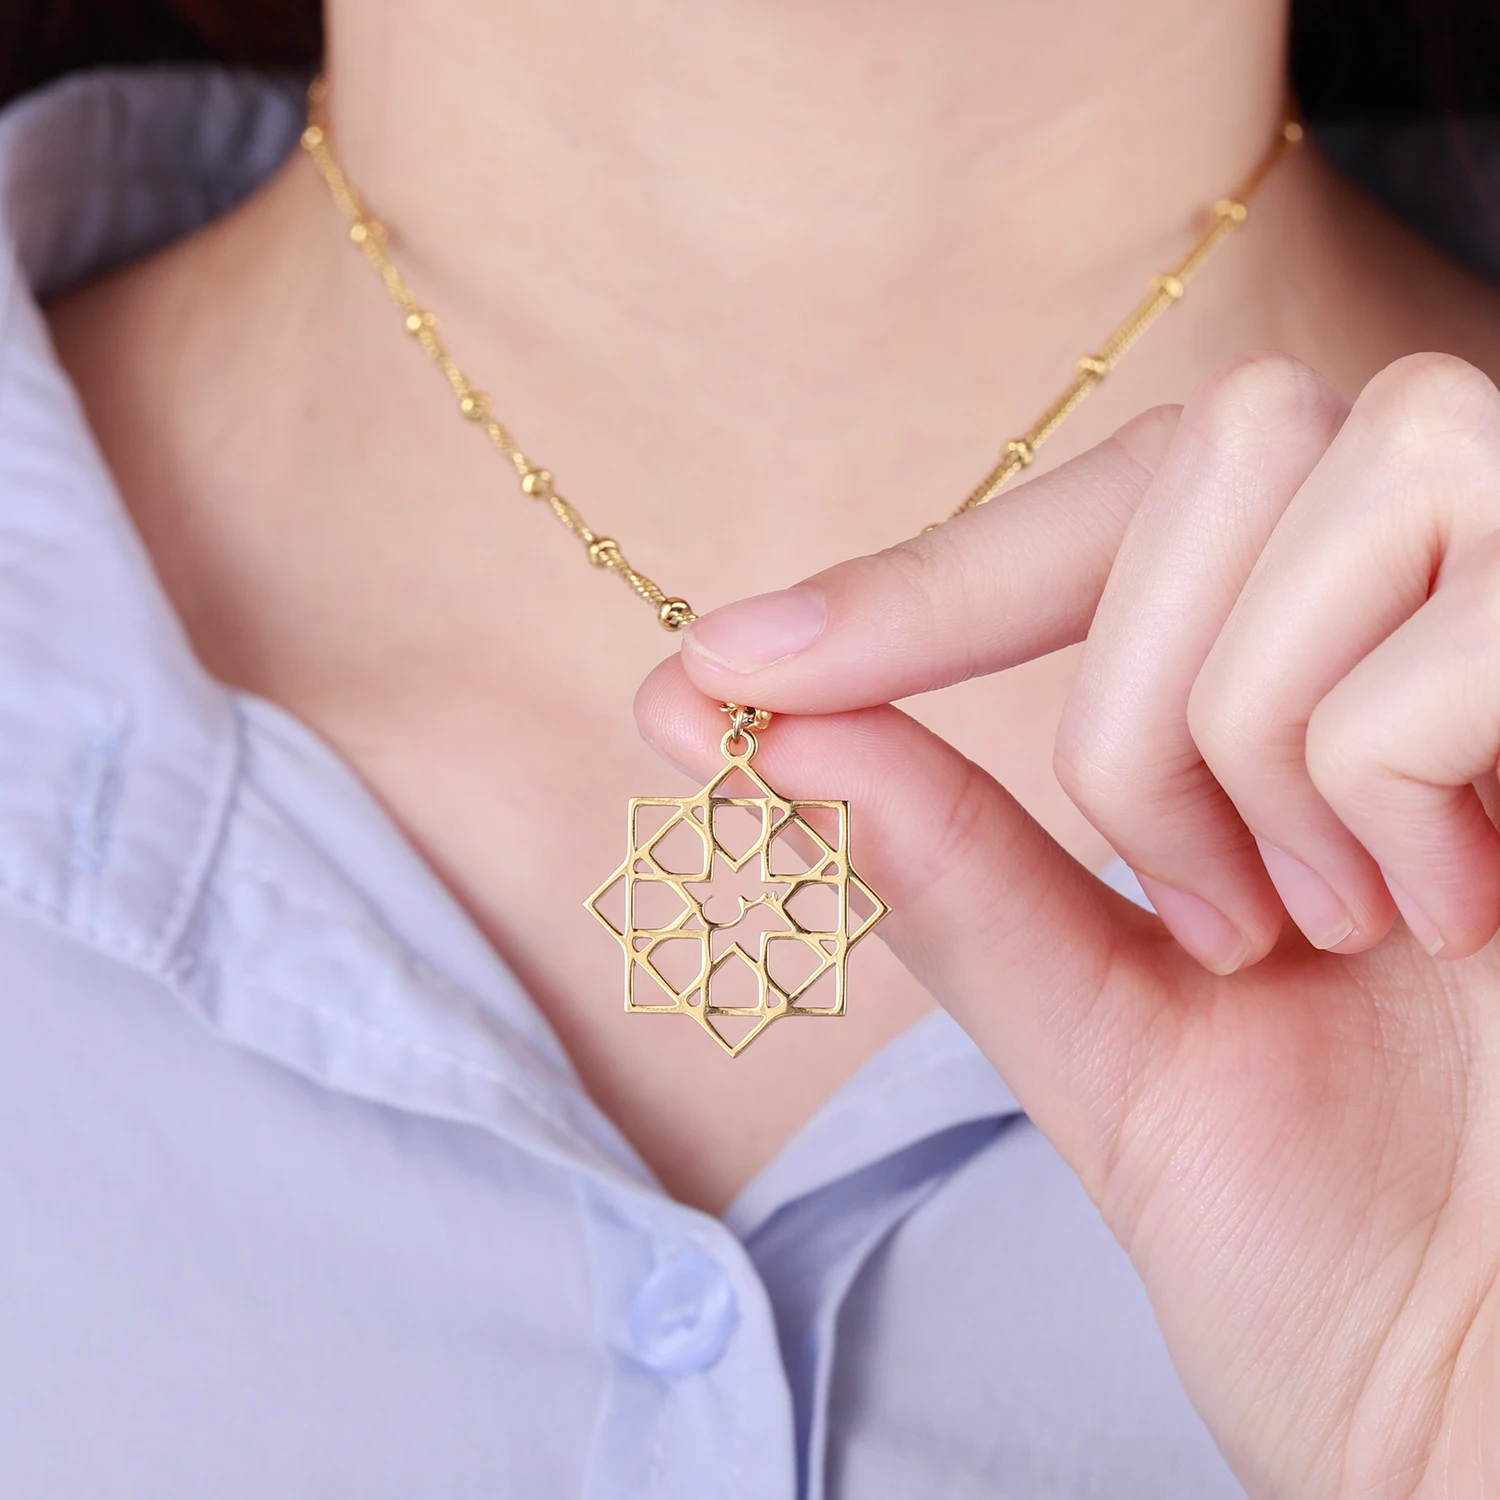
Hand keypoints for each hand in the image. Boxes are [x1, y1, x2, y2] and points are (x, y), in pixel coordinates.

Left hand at [635, 352, 1499, 1496]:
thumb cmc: (1352, 1251)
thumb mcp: (1110, 1040)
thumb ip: (960, 874)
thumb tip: (778, 730)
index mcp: (1333, 686)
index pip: (1117, 514)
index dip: (919, 584)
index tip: (721, 666)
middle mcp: (1456, 613)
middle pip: (1228, 435)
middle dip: (1134, 684)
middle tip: (1209, 903)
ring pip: (1328, 468)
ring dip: (1251, 729)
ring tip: (1327, 922)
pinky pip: (1465, 605)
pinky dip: (1378, 769)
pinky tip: (1451, 914)